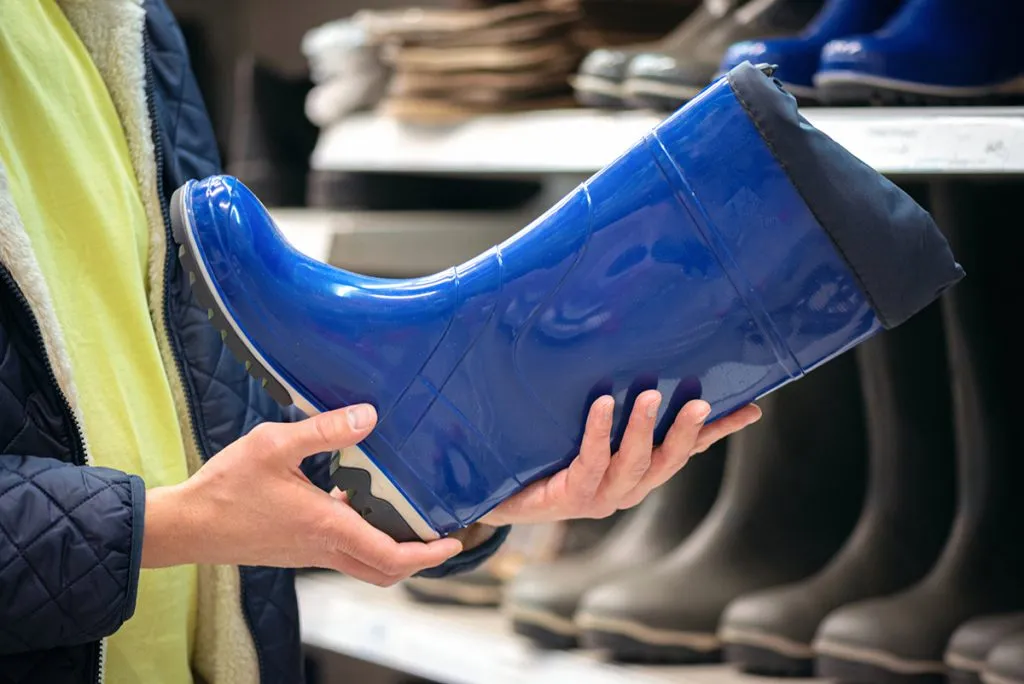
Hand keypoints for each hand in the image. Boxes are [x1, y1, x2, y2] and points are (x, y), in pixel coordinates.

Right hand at [142, 405, 461, 585]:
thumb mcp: (274, 445)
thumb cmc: (225, 487)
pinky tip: (356, 500)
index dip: (429, 554)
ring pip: (364, 564)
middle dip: (420, 559)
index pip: (391, 556)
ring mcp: (308, 553)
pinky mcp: (296, 550)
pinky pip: (343, 552)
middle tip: (441, 536)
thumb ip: (324, 430)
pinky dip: (364, 538)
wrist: (186, 525)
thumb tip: (370, 416)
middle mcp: (322, 547)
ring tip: (410, 516)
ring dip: (393, 549)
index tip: (455, 541)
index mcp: (326, 526)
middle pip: (385, 570)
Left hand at [481, 392, 760, 525]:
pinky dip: (599, 431)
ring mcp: (603, 495)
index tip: (752, 408)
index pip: (689, 449)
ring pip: (633, 462)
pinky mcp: (573, 495)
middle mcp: (629, 487)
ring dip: (643, 428)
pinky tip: (602, 404)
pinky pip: (591, 460)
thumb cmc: (550, 457)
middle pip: (669, 459)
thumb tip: (635, 358)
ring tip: (649, 394)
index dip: (719, 430)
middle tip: (700, 400)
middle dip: (686, 431)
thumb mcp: (588, 431)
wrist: (505, 496)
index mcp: (641, 472)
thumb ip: (615, 404)